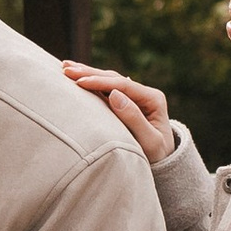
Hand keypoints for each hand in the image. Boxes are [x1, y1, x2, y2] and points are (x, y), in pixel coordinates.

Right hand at [62, 60, 176, 166]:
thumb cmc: (158, 156)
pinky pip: (106, 89)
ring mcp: (134, 97)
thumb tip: (114, 95)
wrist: (164, 164)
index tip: (79, 82)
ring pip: (108, 80)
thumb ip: (134, 119)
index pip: (123, 85)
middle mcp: (144, 94)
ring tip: (66, 67)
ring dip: (87, 73)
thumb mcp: (150, 142)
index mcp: (153, 99)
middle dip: (89, 73)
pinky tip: (76, 76)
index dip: (100, 82)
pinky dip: (90, 82)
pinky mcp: (125, 102)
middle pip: (114, 78)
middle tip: (66, 69)